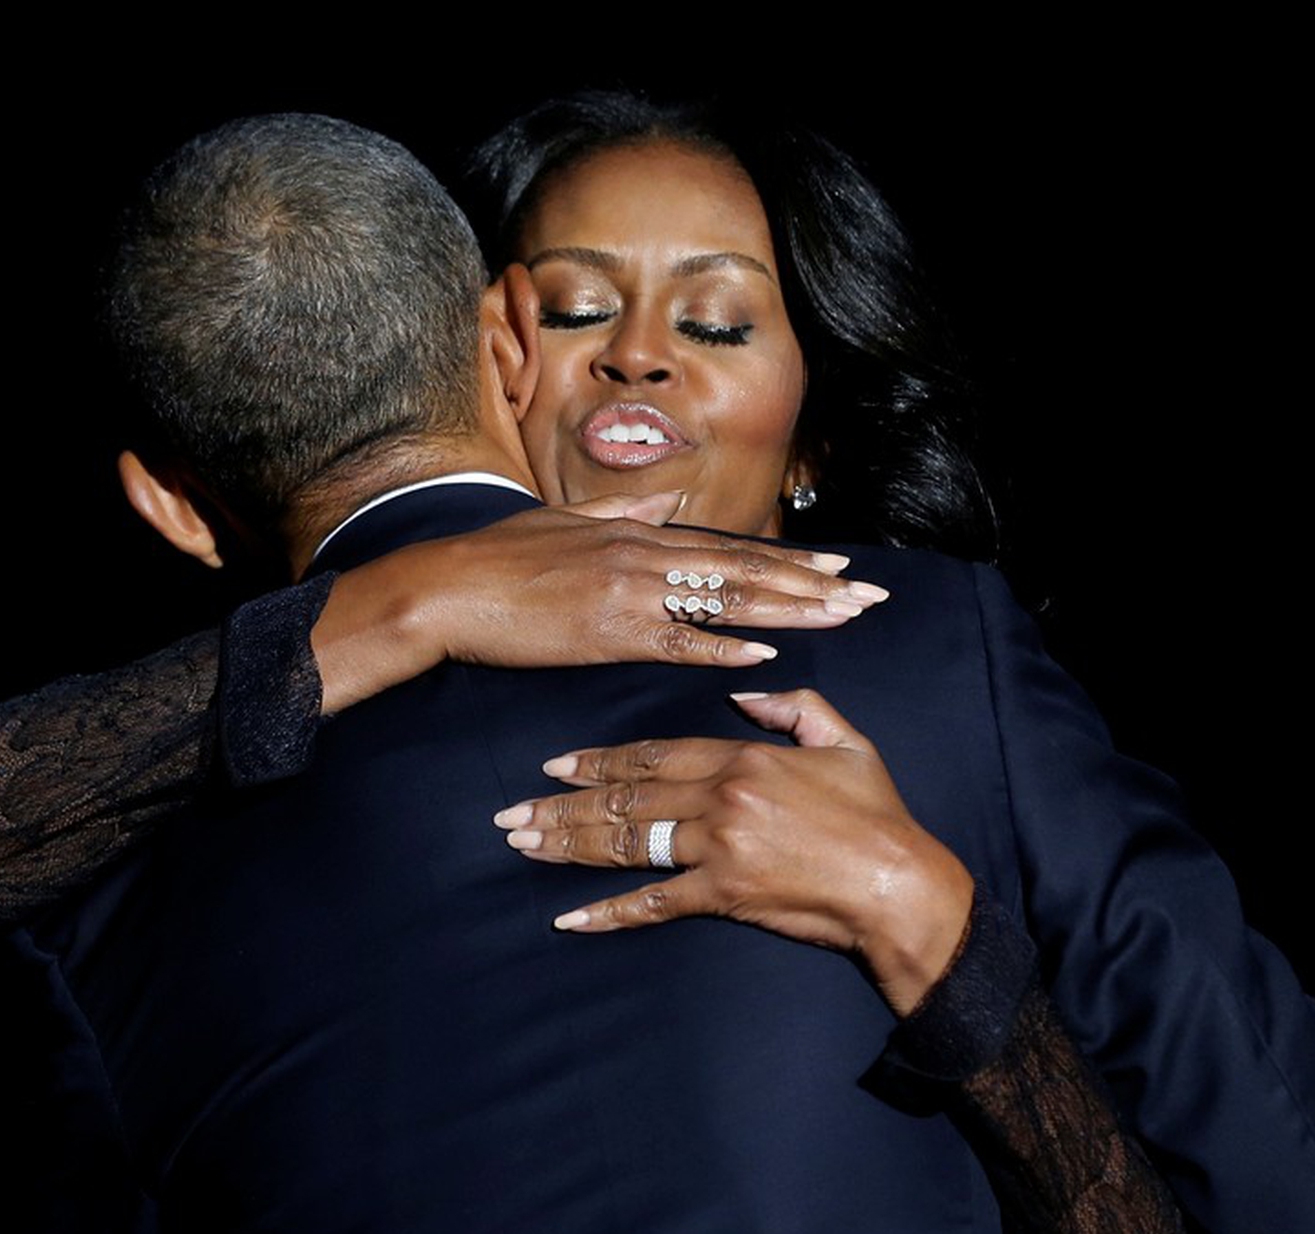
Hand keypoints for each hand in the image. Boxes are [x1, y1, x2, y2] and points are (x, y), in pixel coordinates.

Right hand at [317, 492, 888, 712]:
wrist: (446, 587)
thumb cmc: (496, 558)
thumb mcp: (565, 521)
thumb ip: (621, 512)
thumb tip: (667, 502)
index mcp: (634, 533)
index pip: (729, 548)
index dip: (789, 559)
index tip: (837, 566)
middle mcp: (642, 555)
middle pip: (744, 570)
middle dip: (812, 584)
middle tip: (868, 594)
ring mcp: (627, 593)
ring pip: (724, 601)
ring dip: (788, 610)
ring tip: (841, 617)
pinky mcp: (604, 632)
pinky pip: (676, 640)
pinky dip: (722, 645)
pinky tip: (765, 650)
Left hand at [491, 688, 972, 1015]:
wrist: (900, 885)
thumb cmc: (877, 814)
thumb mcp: (844, 741)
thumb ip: (793, 707)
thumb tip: (745, 690)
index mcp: (741, 757)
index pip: (652, 753)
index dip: (599, 759)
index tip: (555, 764)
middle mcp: (719, 798)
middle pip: (624, 797)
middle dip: (562, 805)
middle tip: (512, 814)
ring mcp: (717, 848)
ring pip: (626, 843)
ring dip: (569, 846)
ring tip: (524, 848)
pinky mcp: (723, 896)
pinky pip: (654, 903)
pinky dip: (608, 912)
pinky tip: (570, 918)